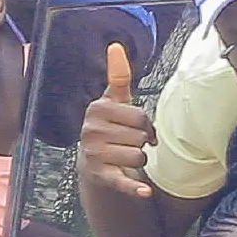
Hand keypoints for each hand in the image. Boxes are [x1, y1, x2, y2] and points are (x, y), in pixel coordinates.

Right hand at [77, 43, 158, 203]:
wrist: (92, 163)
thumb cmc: (109, 127)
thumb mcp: (113, 102)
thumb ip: (118, 76)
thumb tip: (115, 46)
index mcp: (96, 109)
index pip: (139, 116)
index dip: (145, 124)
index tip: (140, 127)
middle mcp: (91, 131)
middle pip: (140, 137)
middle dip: (142, 141)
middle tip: (132, 143)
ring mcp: (94, 154)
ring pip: (139, 156)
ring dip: (140, 159)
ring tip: (127, 156)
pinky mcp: (100, 176)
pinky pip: (124, 181)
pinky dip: (135, 187)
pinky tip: (144, 190)